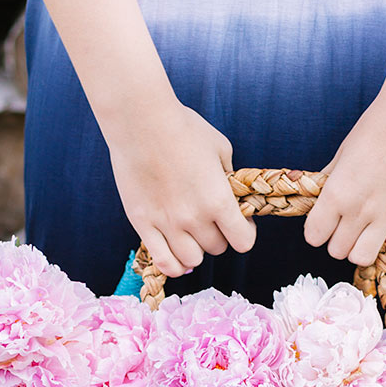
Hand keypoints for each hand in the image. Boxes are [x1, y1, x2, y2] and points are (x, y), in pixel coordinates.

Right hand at [105, 101, 256, 276]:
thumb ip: (230, 176)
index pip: (243, 242)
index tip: (239, 222)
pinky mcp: (143, 224)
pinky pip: (164, 263)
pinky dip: (174, 265)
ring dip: (196, 250)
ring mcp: (167, 224)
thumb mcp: (220, 148)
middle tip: (209, 219)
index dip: (244, 233)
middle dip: (218, 236)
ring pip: (192, 261)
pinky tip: (176, 254)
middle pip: (216, 249)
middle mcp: (195, 218)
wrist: (141, 121)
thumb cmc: (184, 128)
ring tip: (191, 233)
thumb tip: (231, 192)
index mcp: (219, 200)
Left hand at [303, 90, 385, 266]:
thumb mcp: (342, 154)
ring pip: (363, 259)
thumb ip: (330, 181)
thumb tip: (319, 197)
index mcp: (337, 194)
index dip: (317, 230)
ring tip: (369, 231)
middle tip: (348, 222)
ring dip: (363, 248)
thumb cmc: (376, 128)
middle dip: (339, 239)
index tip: (325, 220)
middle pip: (337, 251)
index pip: (314, 236)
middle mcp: (360, 210)